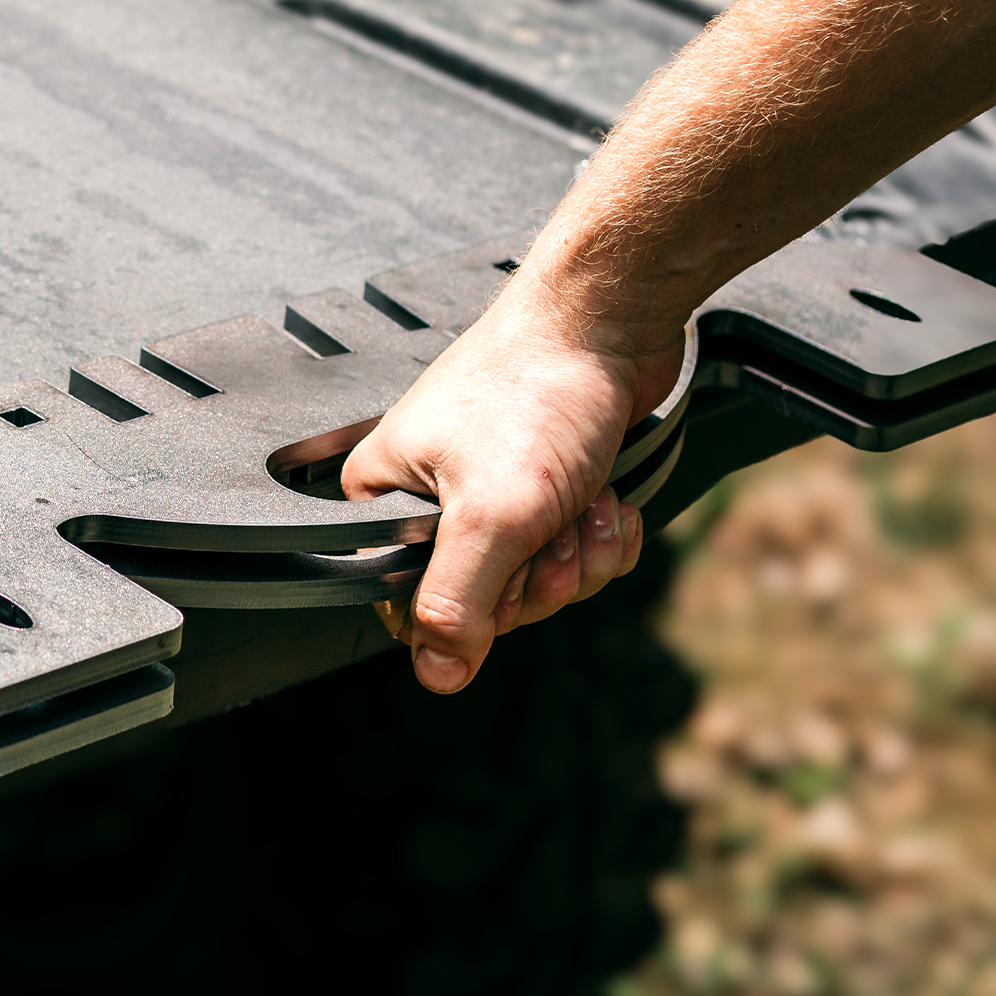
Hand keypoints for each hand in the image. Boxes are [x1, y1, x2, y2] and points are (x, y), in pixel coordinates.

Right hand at [341, 275, 682, 693]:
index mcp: (387, 495)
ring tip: (586, 499)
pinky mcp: (548, 483)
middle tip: (553, 526)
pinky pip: (573, 550)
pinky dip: (601, 534)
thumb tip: (435, 674)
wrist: (608, 320)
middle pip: (485, 599)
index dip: (470, 608)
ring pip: (539, 579)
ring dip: (579, 551)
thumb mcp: (489, 514)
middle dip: (542, 574)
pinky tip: (608, 497)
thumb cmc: (536, 390)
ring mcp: (495, 489)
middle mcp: (433, 494)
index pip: (407, 602)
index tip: (503, 574)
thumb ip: (456, 602)